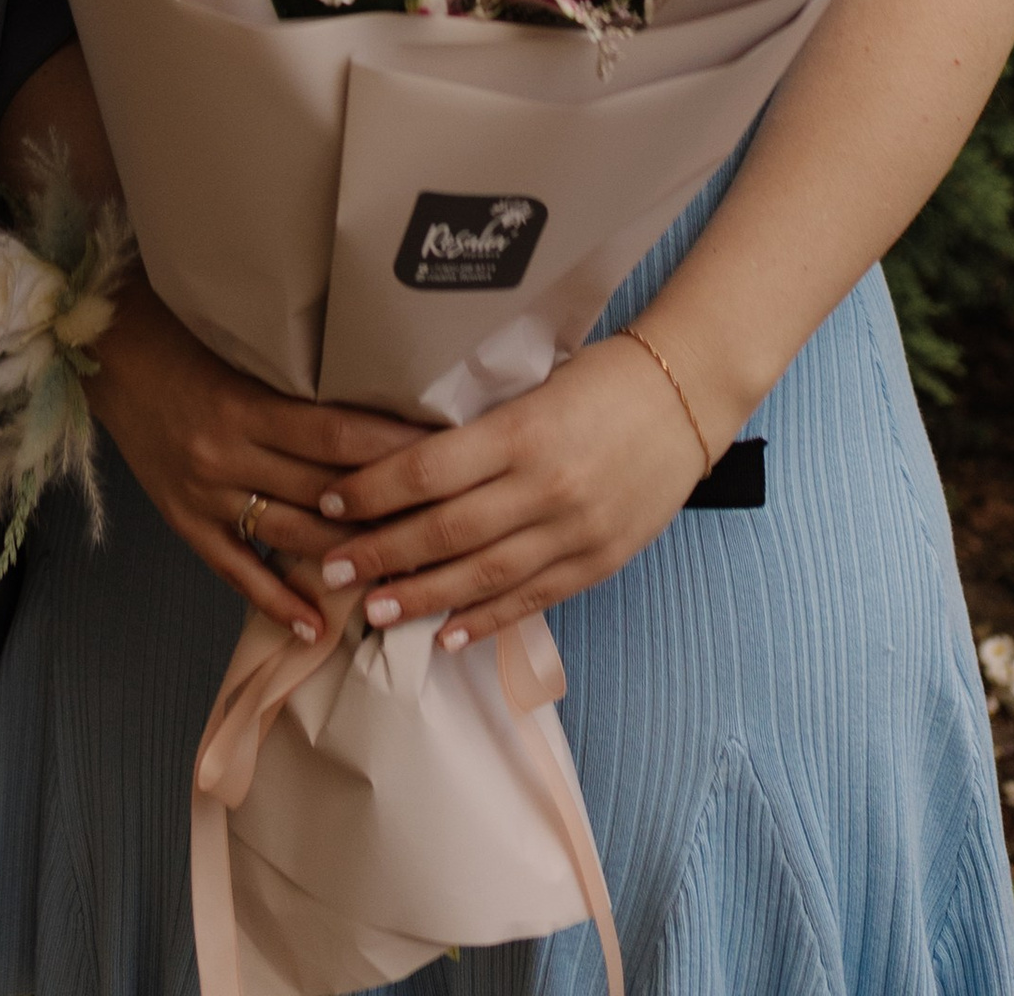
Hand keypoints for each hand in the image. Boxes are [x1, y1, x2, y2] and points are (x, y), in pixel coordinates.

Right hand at [90, 278, 422, 637]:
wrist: (108, 353)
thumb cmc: (182, 337)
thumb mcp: (241, 349)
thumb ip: (297, 383)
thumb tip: (373, 407)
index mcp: (247, 402)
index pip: (337, 434)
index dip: (393, 450)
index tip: (444, 458)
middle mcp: (228, 452)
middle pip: (323, 492)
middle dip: (385, 513)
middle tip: (442, 529)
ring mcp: (205, 495)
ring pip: (291, 536)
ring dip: (347, 559)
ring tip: (401, 577)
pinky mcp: (185, 523)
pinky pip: (237, 572)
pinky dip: (277, 602)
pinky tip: (316, 627)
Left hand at [306, 340, 705, 644]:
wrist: (685, 395)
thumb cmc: (600, 376)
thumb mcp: (532, 385)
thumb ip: (478, 425)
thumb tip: (403, 455)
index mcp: (522, 431)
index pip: (427, 470)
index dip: (372, 491)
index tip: (329, 503)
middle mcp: (544, 487)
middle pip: (446, 531)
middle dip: (380, 554)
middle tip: (329, 570)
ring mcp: (574, 531)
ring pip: (483, 576)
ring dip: (422, 597)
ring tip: (372, 611)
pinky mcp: (598, 561)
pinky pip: (531, 599)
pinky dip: (485, 621)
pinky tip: (446, 637)